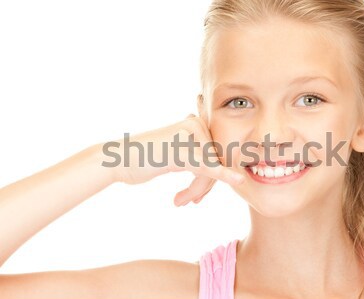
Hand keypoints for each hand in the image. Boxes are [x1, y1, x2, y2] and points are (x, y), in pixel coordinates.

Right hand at [107, 113, 244, 205]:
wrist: (118, 160)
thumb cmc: (146, 159)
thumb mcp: (178, 154)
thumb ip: (199, 155)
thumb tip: (225, 166)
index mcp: (196, 122)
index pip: (216, 152)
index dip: (213, 174)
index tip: (199, 192)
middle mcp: (195, 124)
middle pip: (215, 160)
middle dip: (203, 185)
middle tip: (190, 200)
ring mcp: (189, 136)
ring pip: (210, 169)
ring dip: (197, 190)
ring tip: (181, 200)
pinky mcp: (182, 151)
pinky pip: (207, 167)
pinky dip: (223, 175)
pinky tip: (238, 180)